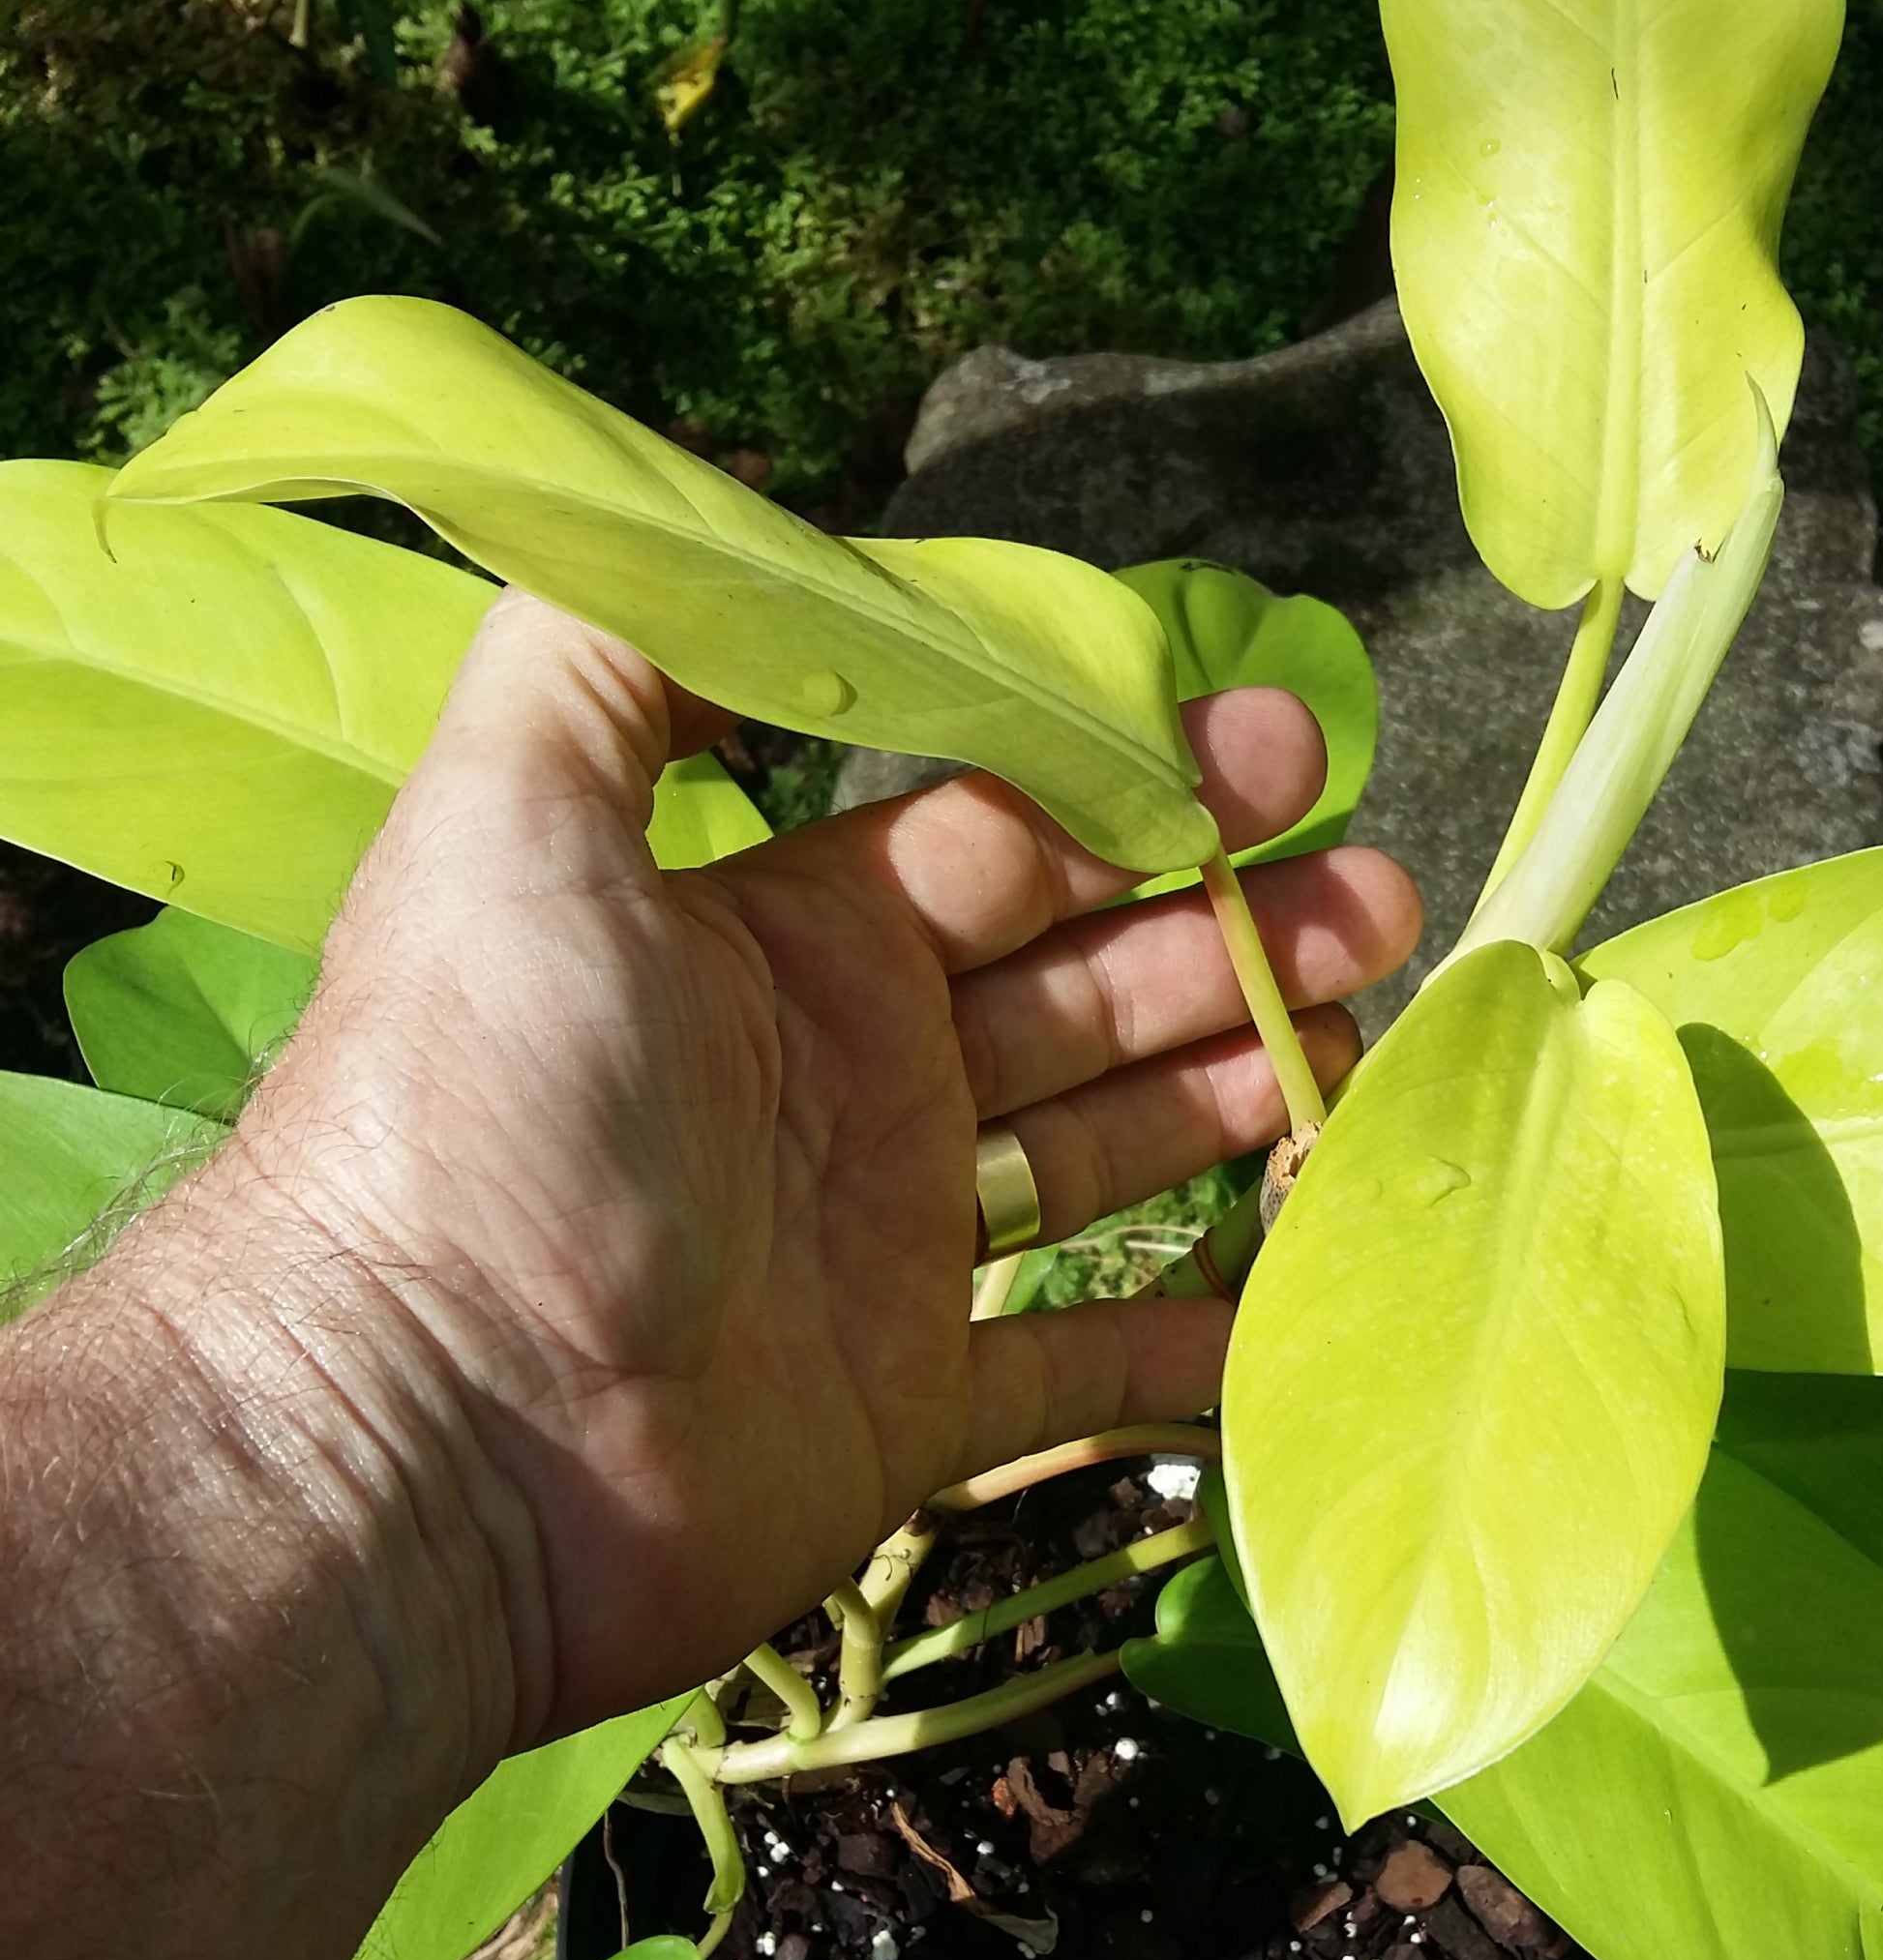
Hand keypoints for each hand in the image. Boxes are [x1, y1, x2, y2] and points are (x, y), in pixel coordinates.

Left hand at [228, 591, 1422, 1745]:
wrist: (425, 1434)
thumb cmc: (477, 1107)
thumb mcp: (514, 816)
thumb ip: (620, 651)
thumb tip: (737, 525)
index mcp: (779, 935)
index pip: (1000, 828)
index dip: (1136, 785)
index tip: (1276, 752)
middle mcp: (847, 1072)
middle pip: (1084, 974)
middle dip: (1231, 922)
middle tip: (1378, 895)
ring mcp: (888, 1243)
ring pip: (1109, 1141)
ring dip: (1244, 1081)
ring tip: (1379, 1035)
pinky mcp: (913, 1407)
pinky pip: (1083, 1362)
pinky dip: (1187, 1335)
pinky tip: (1300, 1286)